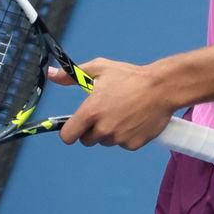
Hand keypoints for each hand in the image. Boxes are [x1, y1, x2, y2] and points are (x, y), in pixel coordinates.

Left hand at [51, 57, 177, 150]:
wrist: (162, 88)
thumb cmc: (130, 77)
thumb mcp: (99, 69)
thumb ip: (72, 75)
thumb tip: (51, 74)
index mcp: (91, 112)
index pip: (68, 136)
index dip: (69, 131)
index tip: (75, 125)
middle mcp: (103, 129)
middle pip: (86, 140)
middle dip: (91, 129)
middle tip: (104, 113)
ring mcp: (119, 138)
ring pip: (105, 141)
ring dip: (109, 132)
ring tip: (122, 113)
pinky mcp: (133, 145)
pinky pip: (122, 143)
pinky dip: (126, 135)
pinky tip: (134, 120)